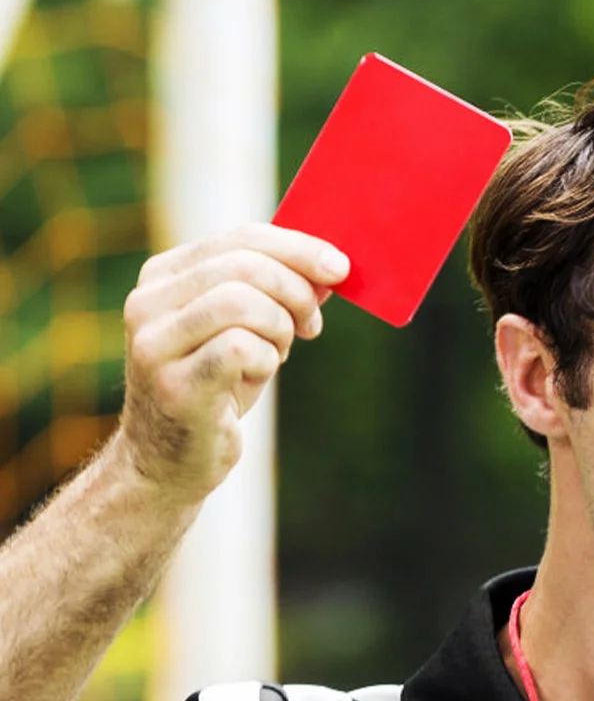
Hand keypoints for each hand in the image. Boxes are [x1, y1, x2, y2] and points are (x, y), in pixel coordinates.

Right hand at [119, 224, 347, 500]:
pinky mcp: (173, 384)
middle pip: (243, 266)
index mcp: (163, 276)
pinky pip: (239, 348)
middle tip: (311, 325)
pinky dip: (266, 359)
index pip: (238, 239)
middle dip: (295, 291)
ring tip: (278, 353)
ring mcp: (155, 343)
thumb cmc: (215, 391)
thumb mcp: (246, 332)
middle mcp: (148, 302)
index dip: (297, 248)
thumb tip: (329, 269)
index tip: (339, 268)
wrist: (169, 461)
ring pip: (240, 302)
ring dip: (279, 327)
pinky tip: (258, 375)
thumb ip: (276, 296)